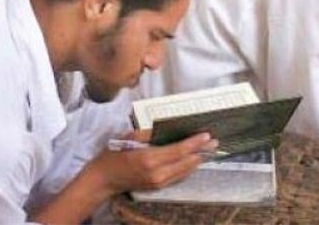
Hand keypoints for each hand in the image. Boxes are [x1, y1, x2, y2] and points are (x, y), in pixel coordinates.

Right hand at [87, 132, 216, 194]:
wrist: (104, 180)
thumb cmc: (113, 155)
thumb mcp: (129, 138)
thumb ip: (149, 134)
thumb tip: (167, 130)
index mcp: (149, 158)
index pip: (178, 150)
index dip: (194, 143)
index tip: (207, 136)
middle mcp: (157, 173)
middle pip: (186, 162)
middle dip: (201, 152)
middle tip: (215, 142)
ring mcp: (158, 183)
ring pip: (184, 171)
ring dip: (197, 160)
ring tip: (208, 150)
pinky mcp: (158, 187)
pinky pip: (178, 177)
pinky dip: (188, 168)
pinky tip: (194, 161)